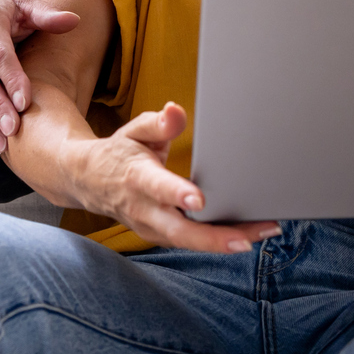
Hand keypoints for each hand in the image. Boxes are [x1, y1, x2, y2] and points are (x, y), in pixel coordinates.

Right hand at [64, 103, 278, 253]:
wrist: (89, 181)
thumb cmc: (119, 153)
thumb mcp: (134, 130)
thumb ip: (158, 123)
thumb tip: (175, 110)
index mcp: (136, 177)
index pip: (157, 187)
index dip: (176, 194)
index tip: (199, 200)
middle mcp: (143, 209)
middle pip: (178, 231)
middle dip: (214, 237)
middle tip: (248, 238)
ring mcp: (151, 228)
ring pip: (189, 242)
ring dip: (225, 241)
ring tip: (263, 231)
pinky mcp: (160, 237)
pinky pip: (191, 243)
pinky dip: (219, 241)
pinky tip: (249, 234)